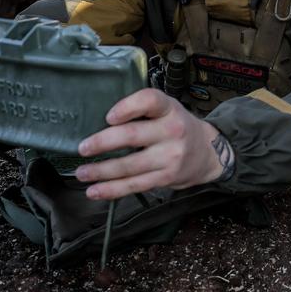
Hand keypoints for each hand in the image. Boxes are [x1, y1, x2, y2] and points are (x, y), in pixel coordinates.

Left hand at [75, 89, 232, 199]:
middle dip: (103, 143)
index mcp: (170, 109)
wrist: (208, 153)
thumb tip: (99, 123)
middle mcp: (172, 131)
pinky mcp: (166, 178)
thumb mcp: (168, 110)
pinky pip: (135, 185)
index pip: (150, 101)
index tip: (109, 116)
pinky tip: (95, 191)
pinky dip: (112, 190)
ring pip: (130, 165)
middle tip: (83, 148)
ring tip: (82, 173)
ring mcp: (170, 157)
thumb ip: (141, 111)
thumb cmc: (178, 127)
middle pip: (133, 136)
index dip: (128, 107)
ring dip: (101, 171)